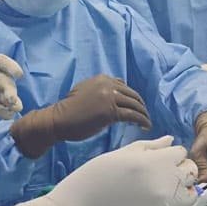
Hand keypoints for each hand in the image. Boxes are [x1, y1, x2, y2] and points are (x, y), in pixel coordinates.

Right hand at [3, 136, 197, 205]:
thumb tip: (170, 141)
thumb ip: (148, 147)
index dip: (168, 154)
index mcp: (155, 163)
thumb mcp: (118, 155)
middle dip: (178, 169)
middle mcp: (167, 186)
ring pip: (188, 195)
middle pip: (190, 173)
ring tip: (156, 189)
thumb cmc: (91, 180)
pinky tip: (143, 205)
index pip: (180, 153)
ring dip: (179, 189)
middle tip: (157, 172)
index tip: (155, 158)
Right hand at [9, 75, 151, 158]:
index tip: (135, 106)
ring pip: (134, 104)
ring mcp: (109, 97)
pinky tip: (145, 126)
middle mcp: (107, 85)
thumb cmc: (69, 109)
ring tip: (147, 122)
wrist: (59, 119)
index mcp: (101, 79)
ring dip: (143, 114)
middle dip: (141, 105)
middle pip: (132, 94)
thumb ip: (100, 90)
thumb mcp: (84, 90)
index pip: (124, 86)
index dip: (132, 97)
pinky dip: (142, 120)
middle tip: (145, 115)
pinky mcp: (110, 112)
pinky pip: (132, 115)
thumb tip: (114, 95)